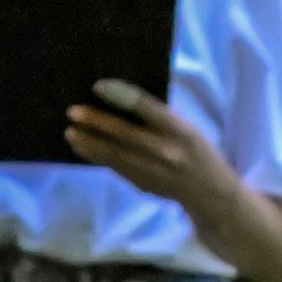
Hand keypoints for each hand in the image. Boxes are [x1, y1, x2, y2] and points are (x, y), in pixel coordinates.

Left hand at [63, 79, 230, 211]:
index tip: (97, 86)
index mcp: (180, 130)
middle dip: (95, 122)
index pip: (146, 107)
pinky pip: (116, 167)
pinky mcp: (143, 185)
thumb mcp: (188, 130)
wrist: (211, 195)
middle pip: (124, 134)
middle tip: (72, 112)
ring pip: (114, 155)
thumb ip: (160, 119)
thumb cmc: (198, 153)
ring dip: (89, 143)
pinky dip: (98, 157)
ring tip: (70, 133)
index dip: (120, 94)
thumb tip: (119, 101)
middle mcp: (167, 151)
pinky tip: (84, 148)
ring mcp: (154, 172)